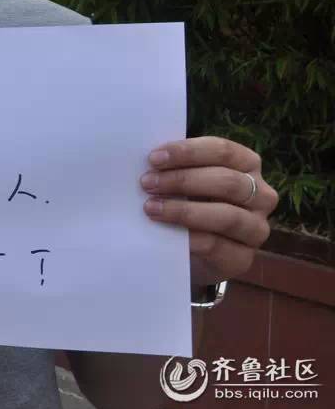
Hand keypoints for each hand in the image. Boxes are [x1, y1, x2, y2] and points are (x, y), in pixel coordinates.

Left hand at [140, 136, 278, 284]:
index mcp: (247, 164)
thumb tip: (151, 161)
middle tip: (147, 183)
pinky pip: (217, 245)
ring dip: (184, 210)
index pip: (223, 151)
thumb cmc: (189, 201)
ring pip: (227, 216)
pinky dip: (189, 238)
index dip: (188, 152)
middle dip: (183, 180)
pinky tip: (166, 232)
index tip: (154, 158)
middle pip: (227, 181)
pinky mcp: (243, 258)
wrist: (192, 250)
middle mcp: (261, 195)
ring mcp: (256, 228)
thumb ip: (176, 168)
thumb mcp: (187, 180)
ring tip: (152, 207)